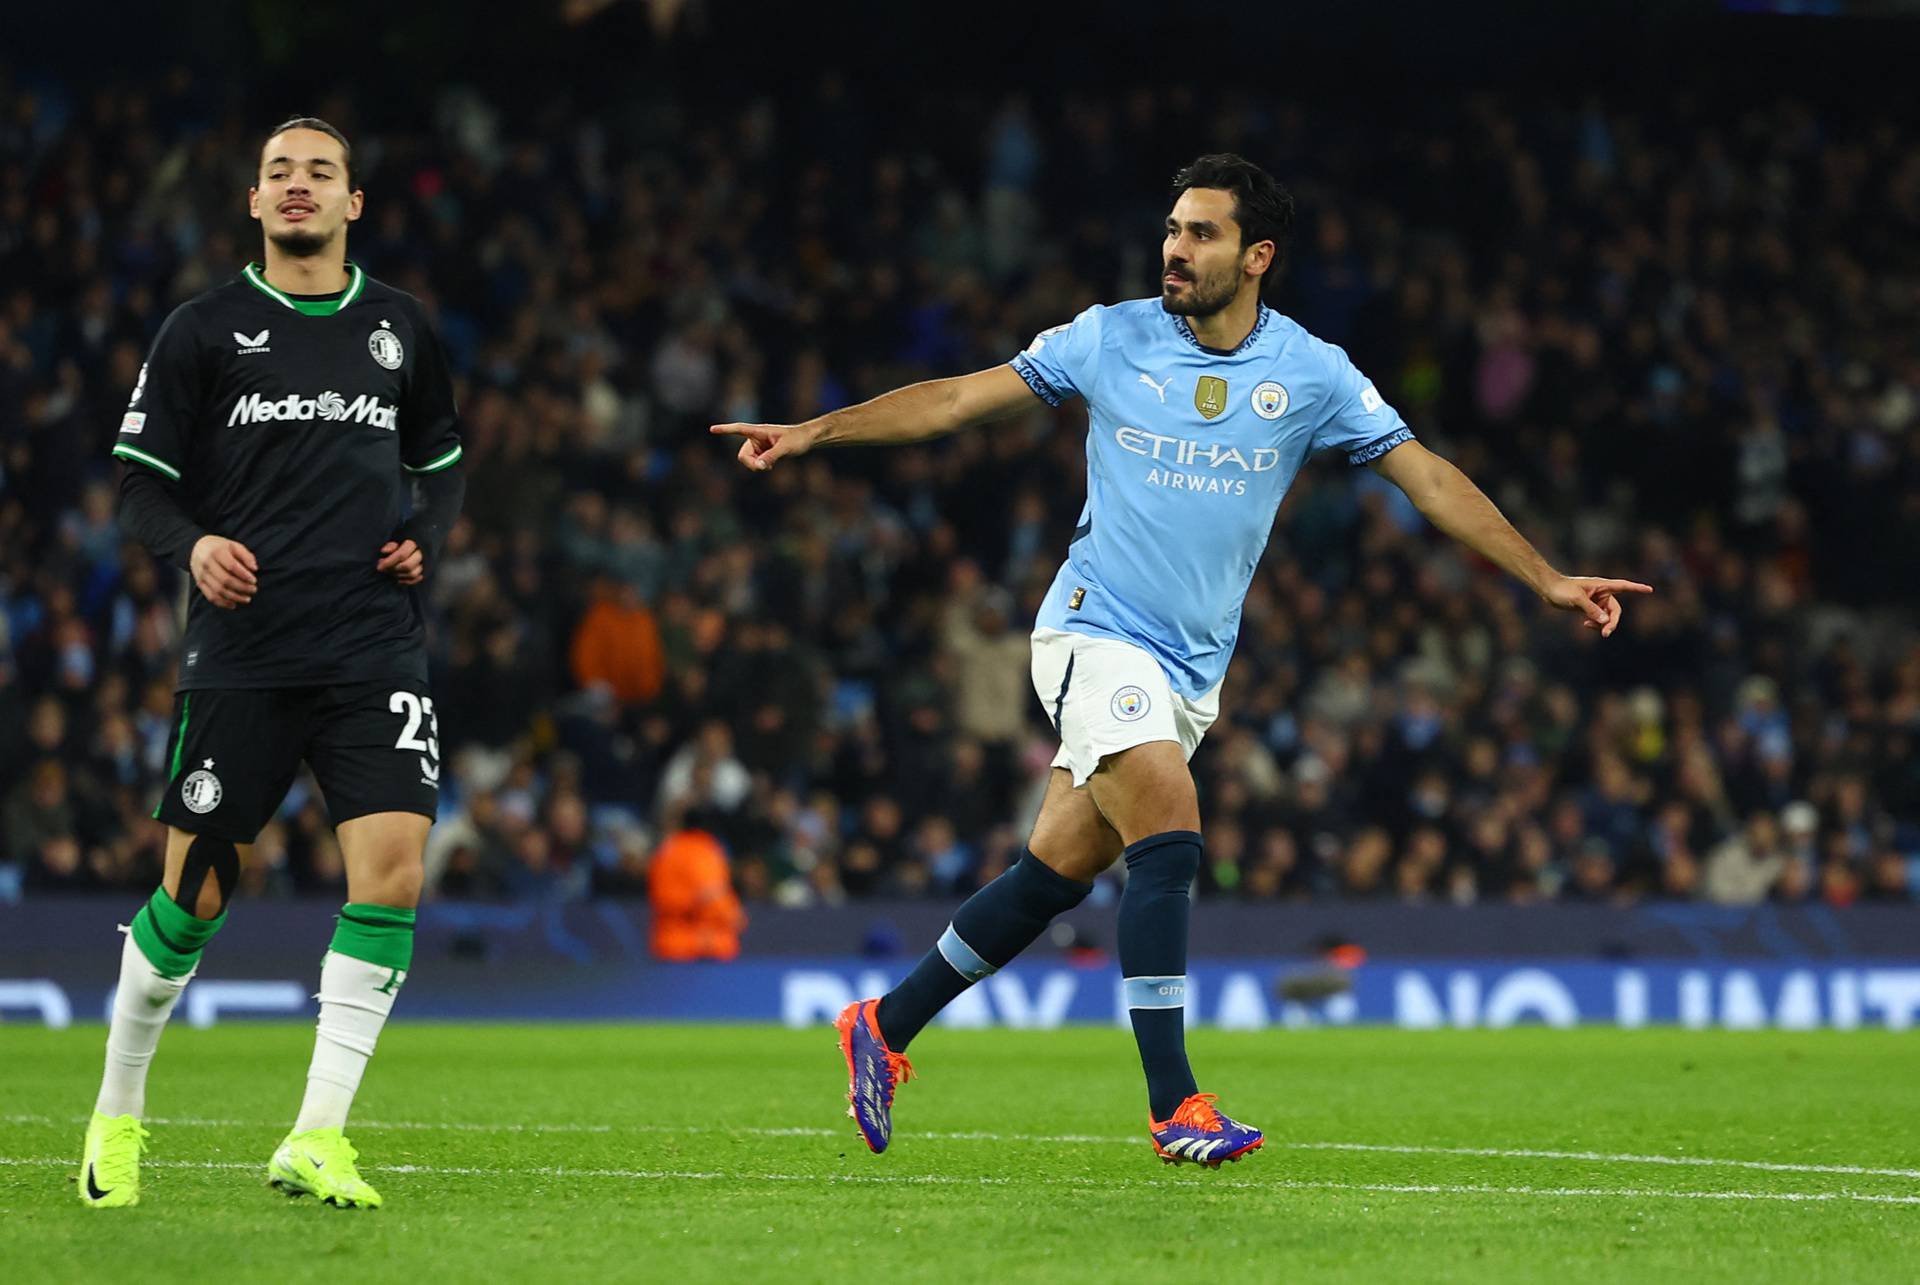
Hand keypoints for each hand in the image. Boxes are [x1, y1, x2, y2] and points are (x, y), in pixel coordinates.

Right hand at [190, 535, 257, 608]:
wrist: (197, 548)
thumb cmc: (220, 547)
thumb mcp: (234, 546)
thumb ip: (246, 556)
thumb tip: (254, 568)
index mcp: (216, 552)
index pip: (231, 566)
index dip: (244, 575)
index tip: (254, 580)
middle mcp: (207, 563)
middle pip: (225, 580)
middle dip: (242, 587)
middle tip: (254, 590)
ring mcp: (201, 574)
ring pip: (218, 590)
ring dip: (235, 597)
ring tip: (247, 599)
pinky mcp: (199, 583)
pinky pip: (210, 596)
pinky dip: (223, 603)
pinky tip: (233, 604)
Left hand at [377, 538, 423, 584]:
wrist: (419, 542)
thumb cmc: (404, 541)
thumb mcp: (396, 539)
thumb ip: (390, 545)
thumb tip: (384, 551)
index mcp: (415, 542)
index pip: (402, 554)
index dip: (389, 562)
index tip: (379, 566)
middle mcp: (423, 553)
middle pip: (408, 566)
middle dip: (393, 569)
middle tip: (384, 569)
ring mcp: (427, 563)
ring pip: (413, 574)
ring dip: (398, 575)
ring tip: (389, 571)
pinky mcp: (427, 570)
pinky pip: (417, 579)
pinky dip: (406, 581)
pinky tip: (397, 578)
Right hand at [709, 421, 817, 471]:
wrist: (807, 439)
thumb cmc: (798, 439)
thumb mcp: (785, 448)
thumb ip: (771, 456)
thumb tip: (759, 466)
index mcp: (759, 431)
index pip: (739, 429)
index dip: (725, 430)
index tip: (712, 429)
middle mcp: (756, 438)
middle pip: (742, 455)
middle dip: (750, 463)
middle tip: (764, 468)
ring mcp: (759, 446)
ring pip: (748, 461)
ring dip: (756, 466)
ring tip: (771, 466)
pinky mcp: (763, 453)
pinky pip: (755, 463)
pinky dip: (760, 466)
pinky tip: (771, 466)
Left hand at [1539, 575, 1653, 636]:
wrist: (1549, 589)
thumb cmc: (1562, 589)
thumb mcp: (1577, 599)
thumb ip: (1592, 609)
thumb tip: (1605, 621)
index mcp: (1602, 585)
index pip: (1624, 586)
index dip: (1637, 588)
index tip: (1650, 590)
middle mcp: (1602, 593)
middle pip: (1615, 610)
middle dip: (1612, 622)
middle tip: (1606, 633)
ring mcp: (1596, 601)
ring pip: (1607, 616)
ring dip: (1602, 624)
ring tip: (1589, 627)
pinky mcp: (1589, 608)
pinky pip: (1599, 619)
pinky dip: (1595, 624)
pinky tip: (1586, 625)